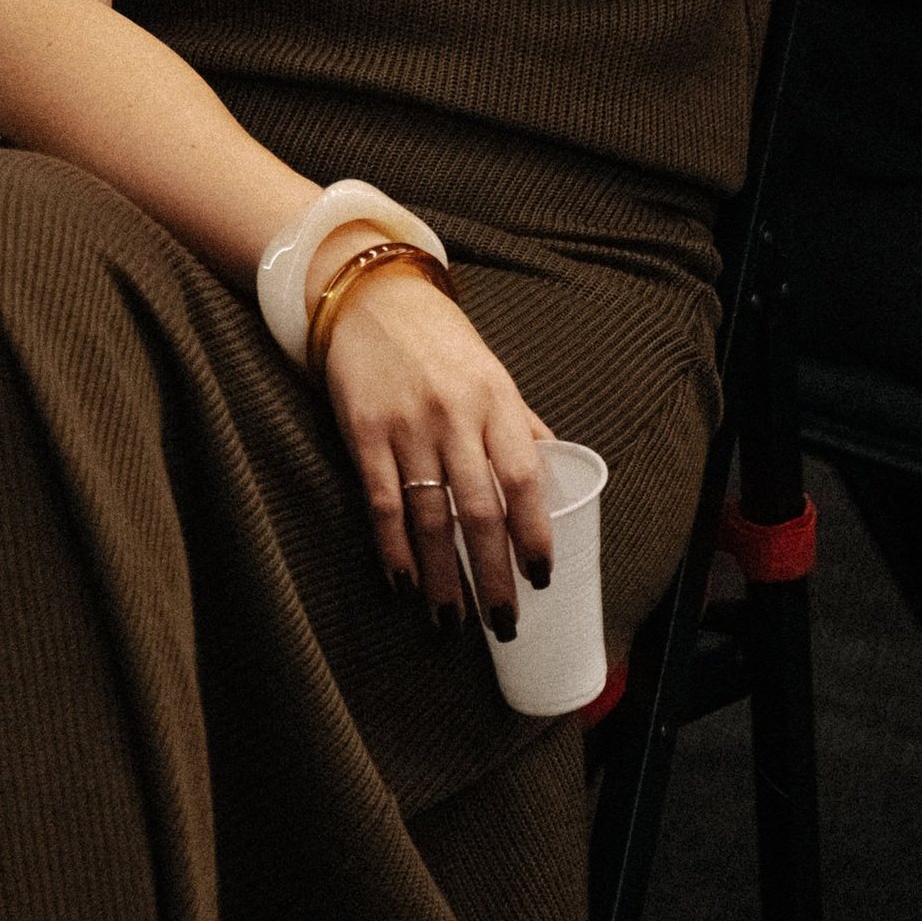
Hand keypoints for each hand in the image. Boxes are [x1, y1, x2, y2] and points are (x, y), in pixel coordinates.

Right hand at [319, 257, 556, 641]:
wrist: (374, 298)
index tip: (539, 576)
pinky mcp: (364, 433)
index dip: (534, 532)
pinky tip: (404, 584)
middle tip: (502, 622)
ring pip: (429, 518)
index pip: (525, 476)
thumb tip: (557, 477)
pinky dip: (393, 551)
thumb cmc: (442, 343)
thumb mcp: (493, 375)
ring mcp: (407, 426)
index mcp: (497, 401)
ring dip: (442, 577)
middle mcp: (455, 415)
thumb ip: (521, 426)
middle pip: (479, 510)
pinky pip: (382, 504)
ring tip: (452, 621)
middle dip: (492, 574)